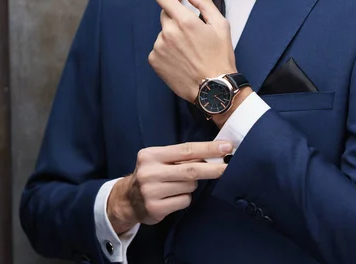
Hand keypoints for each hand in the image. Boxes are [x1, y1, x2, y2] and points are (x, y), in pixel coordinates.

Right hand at [107, 141, 231, 233]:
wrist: (127, 200)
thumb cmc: (152, 175)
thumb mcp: (160, 160)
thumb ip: (182, 157)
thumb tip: (215, 153)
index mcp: (151, 155)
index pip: (186, 149)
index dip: (209, 148)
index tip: (226, 147)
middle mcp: (149, 172)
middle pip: (191, 169)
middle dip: (213, 168)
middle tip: (229, 166)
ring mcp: (151, 191)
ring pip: (190, 186)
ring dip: (191, 186)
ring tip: (177, 185)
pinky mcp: (155, 208)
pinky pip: (184, 201)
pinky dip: (185, 198)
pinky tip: (172, 198)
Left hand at [148, 0, 236, 101]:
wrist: (213, 88)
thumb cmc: (219, 58)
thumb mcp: (221, 25)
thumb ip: (204, 3)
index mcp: (184, 21)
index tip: (177, 0)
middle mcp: (168, 32)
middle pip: (165, 16)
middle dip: (177, 20)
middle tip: (191, 34)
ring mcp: (159, 47)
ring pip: (163, 33)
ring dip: (173, 37)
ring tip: (189, 52)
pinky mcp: (155, 60)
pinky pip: (158, 49)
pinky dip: (167, 51)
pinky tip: (181, 60)